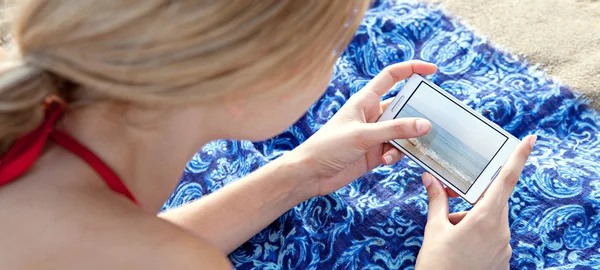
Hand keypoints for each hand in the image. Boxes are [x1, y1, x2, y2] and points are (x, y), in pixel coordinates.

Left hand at [292, 60, 436, 197]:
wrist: (311, 174)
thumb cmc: (328, 146)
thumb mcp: (363, 135)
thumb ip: (395, 130)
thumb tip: (425, 125)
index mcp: (365, 100)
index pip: (392, 76)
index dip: (412, 69)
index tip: (433, 70)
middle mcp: (373, 114)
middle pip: (404, 106)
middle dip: (417, 114)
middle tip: (431, 123)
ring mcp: (375, 134)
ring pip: (403, 131)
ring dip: (406, 140)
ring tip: (397, 149)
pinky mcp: (376, 152)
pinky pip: (397, 149)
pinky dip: (396, 154)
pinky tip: (386, 161)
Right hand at [415, 135, 535, 269]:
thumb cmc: (437, 263)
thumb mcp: (434, 228)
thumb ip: (437, 201)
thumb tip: (430, 178)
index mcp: (484, 218)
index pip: (505, 180)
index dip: (518, 158)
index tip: (530, 139)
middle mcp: (500, 231)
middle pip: (492, 202)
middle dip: (472, 204)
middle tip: (451, 218)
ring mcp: (504, 247)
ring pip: (491, 221)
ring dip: (473, 222)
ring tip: (452, 239)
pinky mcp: (503, 260)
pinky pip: (493, 238)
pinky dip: (478, 237)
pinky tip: (462, 250)